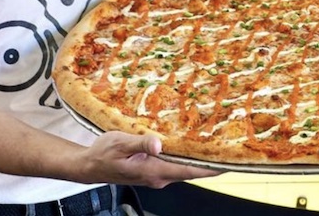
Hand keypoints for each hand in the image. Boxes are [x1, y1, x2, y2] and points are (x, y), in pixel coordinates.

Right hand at [83, 131, 221, 187]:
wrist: (89, 166)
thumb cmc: (103, 154)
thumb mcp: (120, 143)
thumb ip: (141, 142)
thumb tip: (159, 143)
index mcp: (153, 171)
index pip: (189, 171)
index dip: (210, 168)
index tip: (229, 162)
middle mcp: (158, 176)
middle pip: (191, 171)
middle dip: (210, 161)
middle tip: (229, 146)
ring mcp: (156, 175)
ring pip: (184, 168)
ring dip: (199, 158)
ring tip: (216, 142)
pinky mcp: (153, 170)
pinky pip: (175, 165)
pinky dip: (186, 156)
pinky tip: (193, 144)